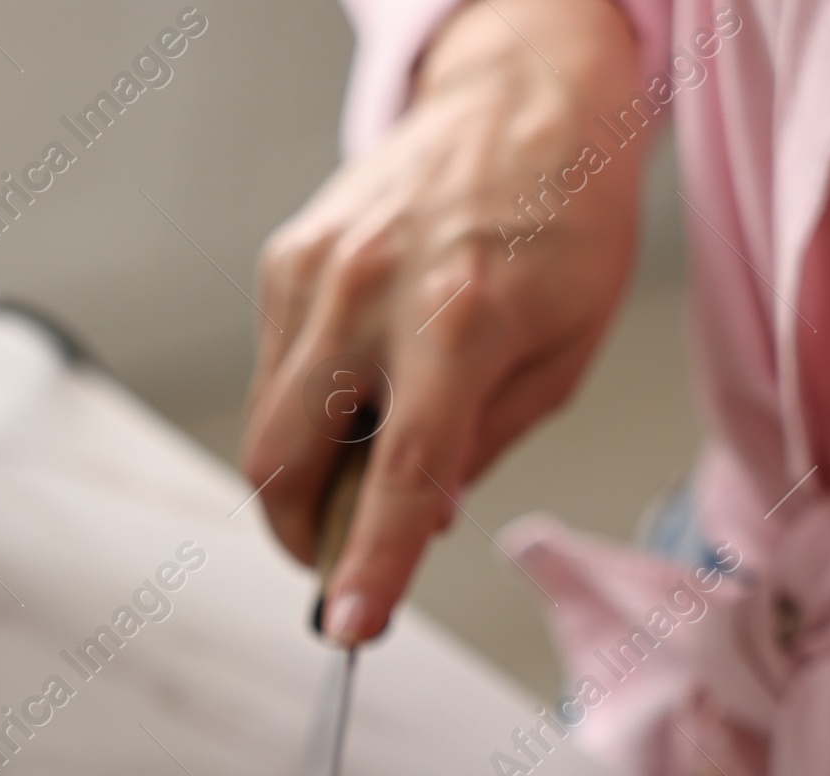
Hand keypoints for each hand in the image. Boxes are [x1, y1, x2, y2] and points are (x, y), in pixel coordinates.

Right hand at [241, 0, 645, 644]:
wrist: (524, 96)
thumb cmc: (561, 219)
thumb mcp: (562, 353)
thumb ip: (483, 446)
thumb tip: (416, 521)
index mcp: (459, 318)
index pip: (399, 470)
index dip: (369, 560)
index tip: (348, 626)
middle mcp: (371, 290)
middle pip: (286, 463)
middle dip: (305, 535)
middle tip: (346, 555)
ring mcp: (315, 272)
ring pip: (267, 430)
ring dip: (306, 475)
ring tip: (370, 452)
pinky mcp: (284, 261)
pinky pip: (272, 376)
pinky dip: (306, 410)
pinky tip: (362, 382)